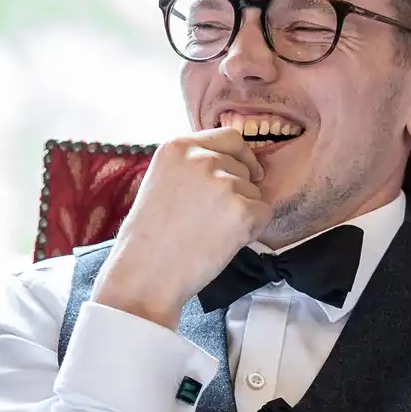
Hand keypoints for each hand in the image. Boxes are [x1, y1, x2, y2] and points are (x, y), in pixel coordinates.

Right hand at [91, 127, 270, 328]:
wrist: (145, 274)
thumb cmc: (149, 238)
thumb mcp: (162, 181)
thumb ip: (193, 167)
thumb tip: (231, 165)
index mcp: (179, 146)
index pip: (230, 137)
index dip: (241, 157)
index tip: (246, 172)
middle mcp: (203, 157)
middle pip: (244, 167)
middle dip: (238, 190)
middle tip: (211, 219)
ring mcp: (224, 183)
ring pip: (255, 193)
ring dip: (242, 213)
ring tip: (209, 233)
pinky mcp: (242, 211)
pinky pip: (264, 214)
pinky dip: (252, 230)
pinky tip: (223, 242)